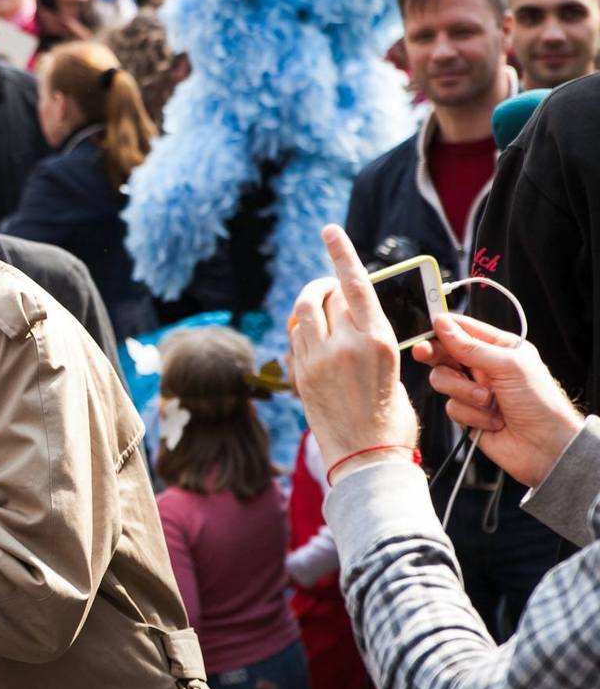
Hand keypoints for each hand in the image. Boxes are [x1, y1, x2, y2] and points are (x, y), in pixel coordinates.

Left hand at [289, 225, 417, 483]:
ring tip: (321, 307)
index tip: (329, 231)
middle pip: (324, 295)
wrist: (367, 457)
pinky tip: (313, 334)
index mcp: (378, 339)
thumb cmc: (391, 415)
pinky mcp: (300, 375)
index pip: (354, 284)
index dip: (341, 253)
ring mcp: (317, 360)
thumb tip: (355, 317)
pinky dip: (302, 328)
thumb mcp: (394, 368)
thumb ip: (372, 337)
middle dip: (324, 287)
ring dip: (310, 304)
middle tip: (329, 288)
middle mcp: (345, 344)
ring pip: (303, 313)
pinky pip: (295, 337)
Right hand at [413, 313, 583, 487]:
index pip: (464, 329)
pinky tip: (493, 421)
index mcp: (499, 348)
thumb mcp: (508, 366)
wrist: (546, 448)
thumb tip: (442, 323)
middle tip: (422, 352)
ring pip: (443, 380)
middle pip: (445, 353)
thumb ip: (471, 346)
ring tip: (488, 401)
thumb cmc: (540, 403)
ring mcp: (474, 391)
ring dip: (463, 391)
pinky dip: (471, 414)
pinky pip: (451, 407)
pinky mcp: (468, 414)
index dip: (444, 326)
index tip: (429, 324)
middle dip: (435, 354)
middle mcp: (484, 368)